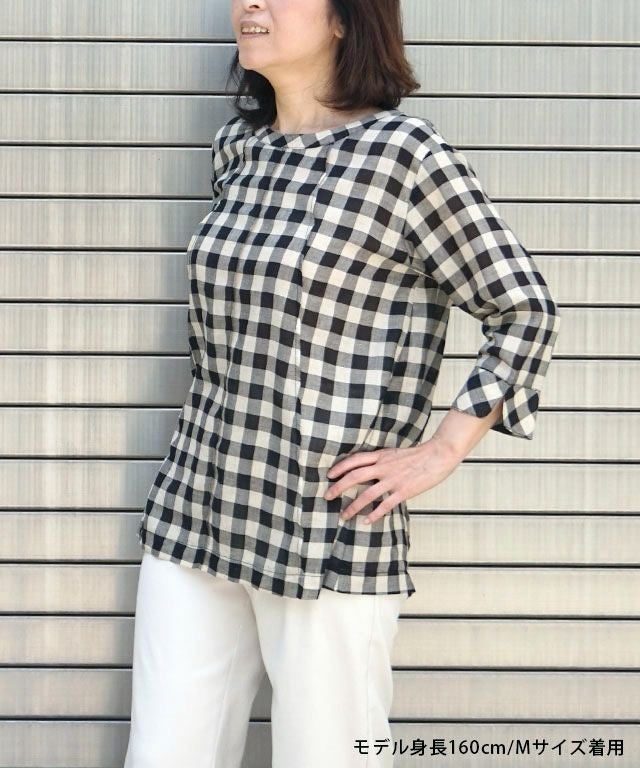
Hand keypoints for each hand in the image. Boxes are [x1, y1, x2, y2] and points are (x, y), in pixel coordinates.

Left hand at [323, 437, 463, 524]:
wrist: (438, 455)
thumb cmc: (419, 454)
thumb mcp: (395, 453)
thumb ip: (382, 460)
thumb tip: (369, 468)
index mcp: (382, 456)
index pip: (355, 460)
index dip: (340, 467)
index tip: (330, 475)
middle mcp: (384, 467)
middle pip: (355, 476)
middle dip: (338, 487)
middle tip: (327, 496)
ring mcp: (393, 480)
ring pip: (367, 494)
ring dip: (353, 506)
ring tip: (343, 516)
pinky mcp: (403, 491)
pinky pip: (386, 505)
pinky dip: (375, 514)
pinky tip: (366, 521)